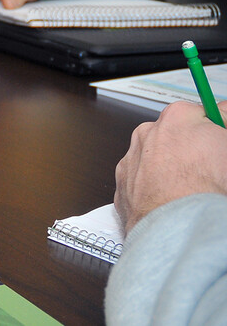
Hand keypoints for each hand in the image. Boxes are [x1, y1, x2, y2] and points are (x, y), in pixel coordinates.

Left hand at [114, 100, 226, 232]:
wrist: (178, 226)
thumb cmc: (208, 187)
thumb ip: (225, 123)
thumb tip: (224, 114)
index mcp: (178, 117)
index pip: (206, 114)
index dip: (219, 132)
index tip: (222, 143)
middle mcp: (148, 133)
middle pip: (179, 138)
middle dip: (194, 150)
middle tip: (213, 171)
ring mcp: (131, 160)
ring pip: (158, 160)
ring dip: (173, 171)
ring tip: (193, 192)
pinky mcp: (122, 188)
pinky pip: (142, 184)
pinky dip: (156, 191)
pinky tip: (174, 204)